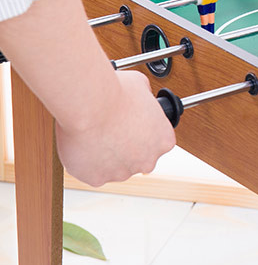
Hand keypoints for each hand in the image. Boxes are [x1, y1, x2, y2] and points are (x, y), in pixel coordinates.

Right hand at [55, 70, 174, 186]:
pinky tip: (85, 146)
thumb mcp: (142, 86)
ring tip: (96, 135)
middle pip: (139, 157)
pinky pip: (93, 173)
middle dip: (127, 147)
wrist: (90, 105)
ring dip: (107, 155)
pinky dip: (88, 163)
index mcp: (164, 140)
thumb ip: (146, 98)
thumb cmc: (116, 93)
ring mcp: (122, 172)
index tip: (133, 126)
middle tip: (113, 130)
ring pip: (115, 167)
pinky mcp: (97, 178)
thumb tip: (142, 96)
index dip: (144, 132)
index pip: (158, 142)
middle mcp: (147, 160)